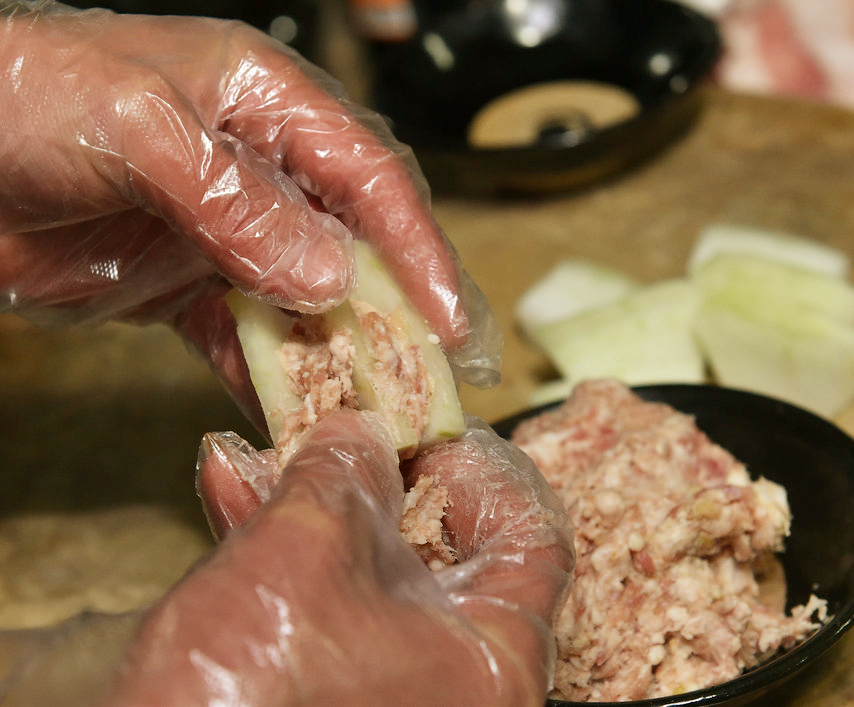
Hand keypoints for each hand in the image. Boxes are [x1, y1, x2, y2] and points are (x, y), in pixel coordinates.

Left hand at [0, 2, 499, 421]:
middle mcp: (261, 168)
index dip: (417, 248)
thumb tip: (328, 276)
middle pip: (356, 243)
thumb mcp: (139, 128)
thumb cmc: (21, 97)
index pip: (370, 177)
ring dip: (339, 351)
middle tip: (430, 372)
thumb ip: (238, 202)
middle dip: (396, 308)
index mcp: (267, 104)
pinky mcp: (190, 287)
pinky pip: (246, 339)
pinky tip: (295, 413)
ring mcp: (229, 233)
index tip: (447, 316)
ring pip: (308, 299)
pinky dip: (271, 378)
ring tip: (373, 405)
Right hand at [98, 410, 573, 705]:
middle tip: (348, 430)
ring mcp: (389, 691)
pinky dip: (285, 547)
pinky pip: (325, 604)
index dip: (482, 473)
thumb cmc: (253, 691)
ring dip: (315, 501)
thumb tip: (361, 433)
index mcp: (490, 663)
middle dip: (377, 477)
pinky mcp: (327, 691)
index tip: (427, 438)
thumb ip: (346, 473)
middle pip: (441, 550)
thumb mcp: (307, 550)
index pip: (530, 544)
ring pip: (370, 572)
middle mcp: (452, 684)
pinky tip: (233, 494)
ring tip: (267, 450)